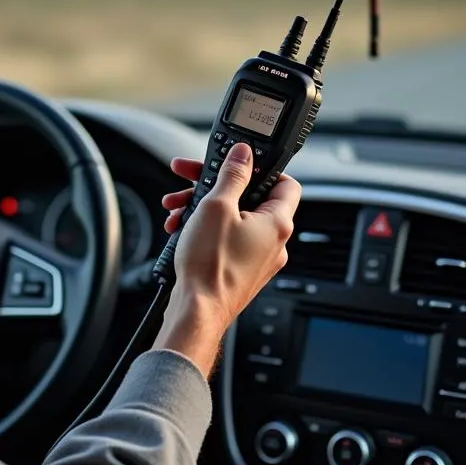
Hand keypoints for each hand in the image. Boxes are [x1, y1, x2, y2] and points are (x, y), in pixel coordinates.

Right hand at [153, 144, 300, 376]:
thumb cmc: (210, 264)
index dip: (262, 168)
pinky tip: (183, 230)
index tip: (237, 163)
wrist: (197, 310)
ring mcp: (259, 259)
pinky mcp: (242, 271)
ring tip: (179, 209)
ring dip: (204, 209)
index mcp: (277, 223)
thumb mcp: (217, 206)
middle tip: (192, 180)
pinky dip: (206, 230)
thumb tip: (244, 154)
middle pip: (251, 199)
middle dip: (216, 188)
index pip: (286, 182)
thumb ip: (233, 175)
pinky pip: (228, 240)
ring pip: (235, 220)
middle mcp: (274, 242)